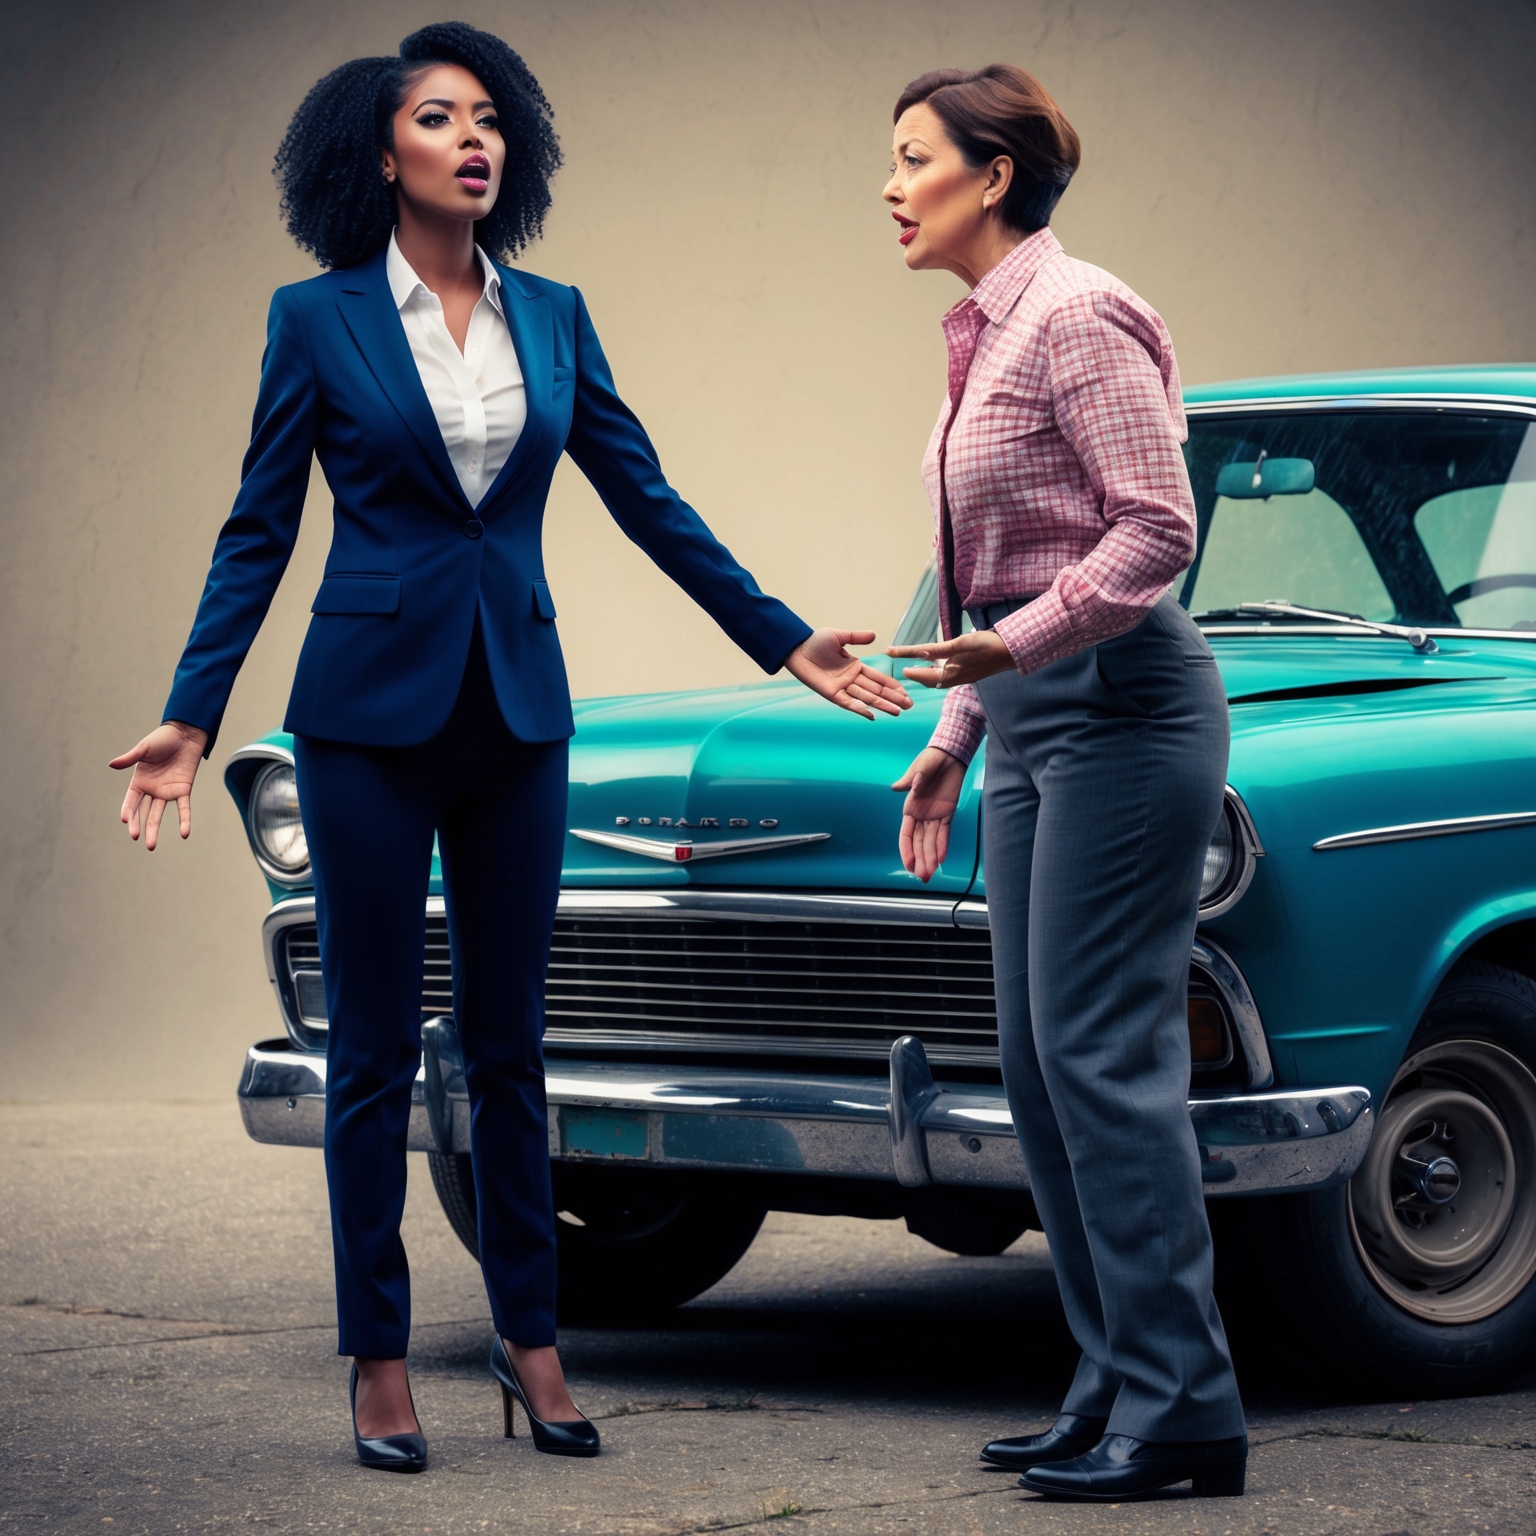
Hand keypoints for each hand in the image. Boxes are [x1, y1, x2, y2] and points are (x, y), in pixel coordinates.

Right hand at [110, 721, 208, 849]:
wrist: (185, 734)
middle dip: (139, 825)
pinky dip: (184, 820)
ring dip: (154, 829)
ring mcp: (167, 791)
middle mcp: (152, 789)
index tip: (124, 820)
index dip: (128, 810)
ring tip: (150, 846)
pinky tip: (184, 834)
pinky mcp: (183, 789)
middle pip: (143, 812)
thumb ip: (130, 758)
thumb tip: (111, 765)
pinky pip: (183, 808)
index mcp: (139, 781)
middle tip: (136, 838)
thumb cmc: (162, 739)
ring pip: (158, 814)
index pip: (131, 801)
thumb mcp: (144, 749)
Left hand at [784, 629, 911, 719]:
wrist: (796, 648)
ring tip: (897, 712)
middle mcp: (851, 679)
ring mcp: (842, 687)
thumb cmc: (815, 642)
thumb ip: (856, 637)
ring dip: (882, 705)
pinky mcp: (831, 693)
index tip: (906, 693)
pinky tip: (872, 714)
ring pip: (866, 698)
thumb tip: (874, 636)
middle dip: (893, 698)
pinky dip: (859, 708)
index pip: (879, 678)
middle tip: (909, 706)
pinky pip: (848, 702)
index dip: (892, 686)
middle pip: (876, 691)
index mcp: (856, 666)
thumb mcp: (839, 636)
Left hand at [886, 629, 1013, 688]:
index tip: (890, 653)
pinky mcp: (969, 674)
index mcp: (950, 673)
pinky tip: (937, 667)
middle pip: (927, 679)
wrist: (1012, 651)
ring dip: (924, 674)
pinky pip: (947, 676)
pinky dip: (937, 672)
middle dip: (914, 673)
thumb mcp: (960, 644)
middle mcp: (954, 678)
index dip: (906, 660)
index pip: (921, 669)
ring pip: (937, 678)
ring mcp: (962, 677)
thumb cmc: (987, 645)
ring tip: (913, 668)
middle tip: (899, 663)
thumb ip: (938, 651)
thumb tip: (918, 653)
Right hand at [891, 745, 967, 882]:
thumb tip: (898, 787)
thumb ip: (910, 780)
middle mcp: (921, 815)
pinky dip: (943, 846)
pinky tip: (941, 860)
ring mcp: (934, 815)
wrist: (949, 755)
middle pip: (919, 843)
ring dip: (930, 858)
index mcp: (910, 807)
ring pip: (931, 842)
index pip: (906, 834)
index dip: (907, 850)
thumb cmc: (930, 760)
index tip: (909, 865)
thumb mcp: (919, 768)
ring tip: (930, 875)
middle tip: (922, 878)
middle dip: (920, 860)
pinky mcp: (948, 813)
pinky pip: (945, 833)